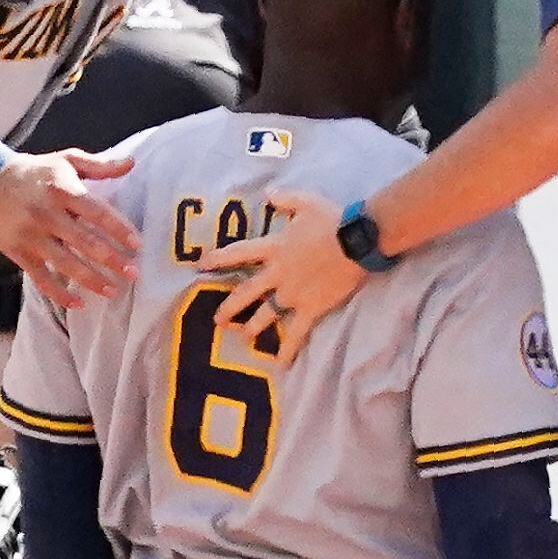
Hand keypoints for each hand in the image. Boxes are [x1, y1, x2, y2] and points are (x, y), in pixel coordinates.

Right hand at [0, 151, 138, 312]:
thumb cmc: (38, 172)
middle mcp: (46, 213)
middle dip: (110, 259)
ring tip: (112, 291)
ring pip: (64, 263)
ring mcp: (31, 234)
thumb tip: (131, 163)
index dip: (118, 228)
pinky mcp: (18, 251)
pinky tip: (78, 303)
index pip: (96, 211)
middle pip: (83, 241)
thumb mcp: (67, 160)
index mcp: (62, 189)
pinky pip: (40, 277)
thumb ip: (100, 165)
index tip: (136, 244)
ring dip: (90, 280)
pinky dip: (59, 293)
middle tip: (133, 273)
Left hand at [198, 189, 361, 355]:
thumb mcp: (306, 201)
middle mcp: (278, 273)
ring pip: (265, 314)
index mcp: (274, 248)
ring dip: (252, 326)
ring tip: (244, 335)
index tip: (200, 265)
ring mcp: (292, 294)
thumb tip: (267, 194)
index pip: (238, 253)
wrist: (357, 242)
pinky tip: (280, 365)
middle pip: (246, 292)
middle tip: (217, 318)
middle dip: (229, 306)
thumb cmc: (333, 219)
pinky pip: (296, 333)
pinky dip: (288, 349)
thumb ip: (284, 199)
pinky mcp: (310, 308)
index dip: (218, 259)